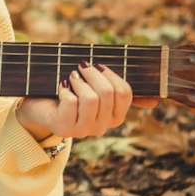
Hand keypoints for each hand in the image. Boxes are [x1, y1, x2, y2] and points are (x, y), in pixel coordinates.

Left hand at [15, 60, 156, 143]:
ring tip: (71, 77)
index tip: (99, 66)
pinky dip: (64, 88)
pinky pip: (71, 102)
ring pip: (91, 99)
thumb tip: (155, 101)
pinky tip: (60, 88)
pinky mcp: (64, 128)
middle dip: (93, 73)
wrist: (39, 104)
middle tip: (81, 66)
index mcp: (115, 116)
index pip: (126, 93)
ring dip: (79, 80)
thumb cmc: (71, 92)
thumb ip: (120, 90)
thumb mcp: (97, 88)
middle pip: (108, 93)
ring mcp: (83, 130)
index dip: (112, 74)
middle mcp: (102, 126)